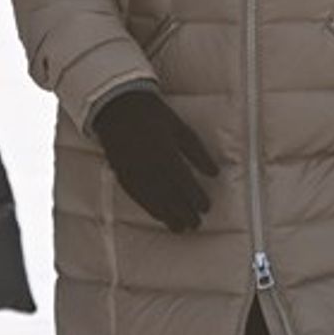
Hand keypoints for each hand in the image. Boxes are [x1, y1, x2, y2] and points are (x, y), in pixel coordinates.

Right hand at [91, 86, 219, 231]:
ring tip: (180, 228)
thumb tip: (215, 173)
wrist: (118, 107)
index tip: (206, 208)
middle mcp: (151, 169)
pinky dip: (150, 209)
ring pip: (155, 201)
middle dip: (185, 213)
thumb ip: (197, 152)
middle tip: (196, 224)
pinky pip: (138, 198)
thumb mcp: (180, 128)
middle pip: (171, 197)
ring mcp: (135, 173)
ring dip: (169, 217)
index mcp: (168, 155)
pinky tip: (159, 217)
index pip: (186, 184)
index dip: (197, 198)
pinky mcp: (123, 175)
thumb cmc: (154, 115)